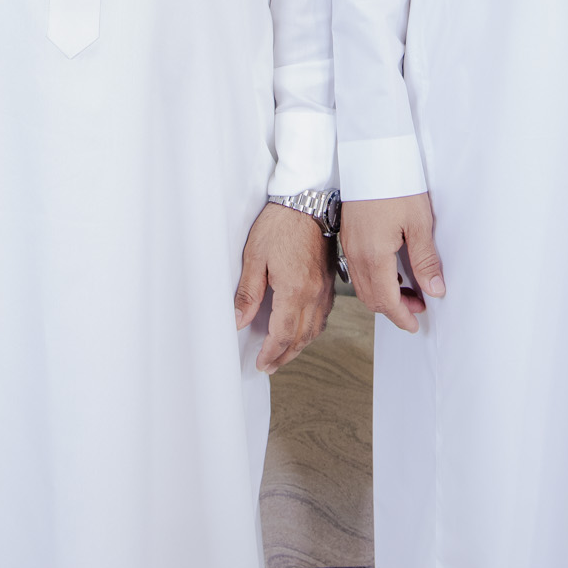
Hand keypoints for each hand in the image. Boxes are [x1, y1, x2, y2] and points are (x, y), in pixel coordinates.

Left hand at [234, 202, 333, 373]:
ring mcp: (324, 288)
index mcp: (294, 290)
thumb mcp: (254, 257)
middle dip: (285, 355)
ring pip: (315, 329)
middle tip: (270, 365)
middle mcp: (314, 293)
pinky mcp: (328, 280)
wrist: (306, 202)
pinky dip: (313, 329)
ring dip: (300, 345)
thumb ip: (248, 292)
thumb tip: (239, 319)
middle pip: (301, 337)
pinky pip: (324, 314)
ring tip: (285, 353)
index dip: (271, 353)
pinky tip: (304, 329)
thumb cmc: (281, 224)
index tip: (261, 362)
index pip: (283, 334)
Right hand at [339, 193, 444, 333]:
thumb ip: (425, 260)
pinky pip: (357, 270)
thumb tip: (434, 290)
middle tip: (418, 307)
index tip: (415, 325)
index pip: (386, 300)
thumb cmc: (395, 185)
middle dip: (394, 309)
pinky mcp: (347, 236)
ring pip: (362, 286)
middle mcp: (356, 254)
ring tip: (408, 291)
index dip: (402, 317)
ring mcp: (348, 245)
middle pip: (372, 298)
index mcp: (374, 255)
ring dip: (383, 295)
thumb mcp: (419, 223)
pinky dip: (373, 280)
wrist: (371, 156)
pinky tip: (390, 272)